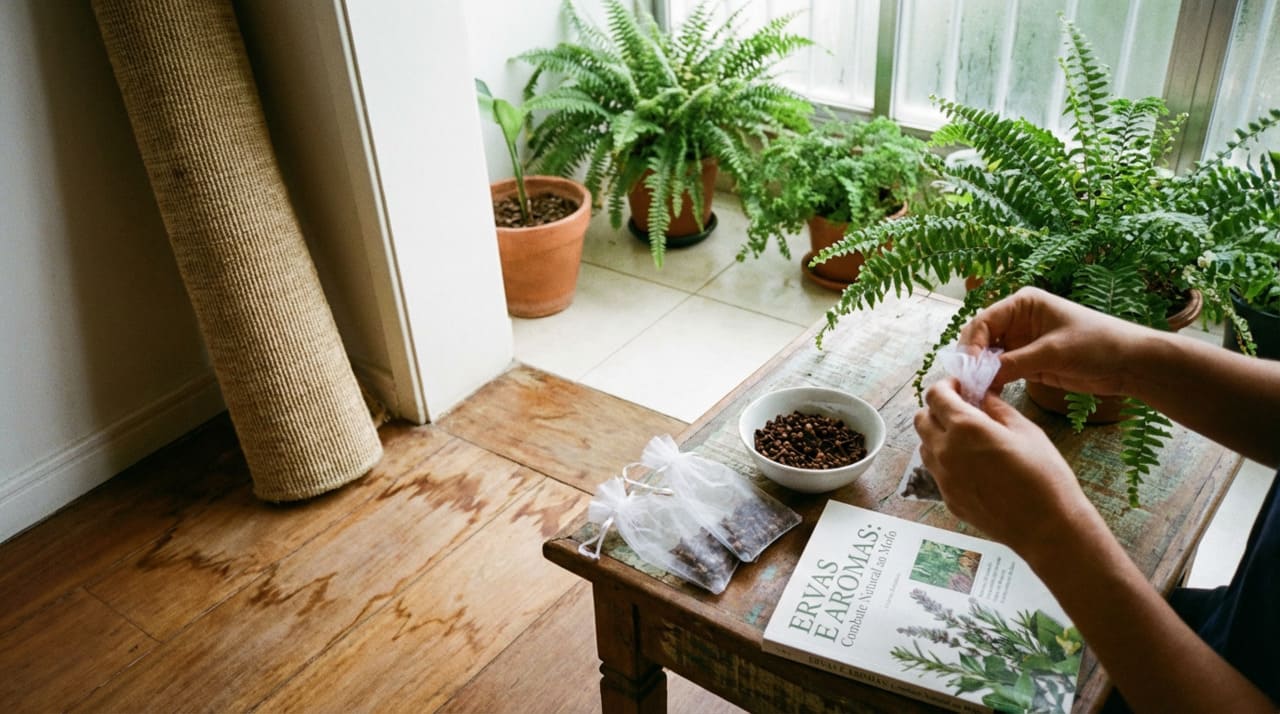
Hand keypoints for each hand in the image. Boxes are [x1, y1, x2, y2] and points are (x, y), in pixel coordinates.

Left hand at [914, 378, 1104, 560]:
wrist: (1047, 528)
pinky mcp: (948, 499)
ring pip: (925, 446)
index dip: (946, 386)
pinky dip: (946, 460)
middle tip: (961, 409)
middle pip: (921, 419)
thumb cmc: (1044, 476)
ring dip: (938, 435)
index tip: (960, 387)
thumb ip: (997, 408)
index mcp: (965, 429)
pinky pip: (936, 471)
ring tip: (967, 438)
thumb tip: (982, 395)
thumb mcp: (1026, 430)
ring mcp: (943, 478)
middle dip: (937, 409)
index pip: (935, 395)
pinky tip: (972, 464)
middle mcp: (945, 452)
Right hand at [961, 286, 1149, 395]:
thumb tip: (979, 376)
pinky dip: (992, 381)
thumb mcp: (1052, 352)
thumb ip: (1014, 363)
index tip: (968, 369)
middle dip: (972, 360)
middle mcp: (1017, 320)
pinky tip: (986, 394)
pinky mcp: (1028, 362)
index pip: (983, 322)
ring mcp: (1021, 342)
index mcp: (1022, 304)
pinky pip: (1001, 370)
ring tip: (973, 392)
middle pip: (980, 339)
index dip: (972, 345)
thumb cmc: (1096, 344)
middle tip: (967, 383)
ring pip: (987, 357)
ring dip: (980, 373)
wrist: (1129, 363)